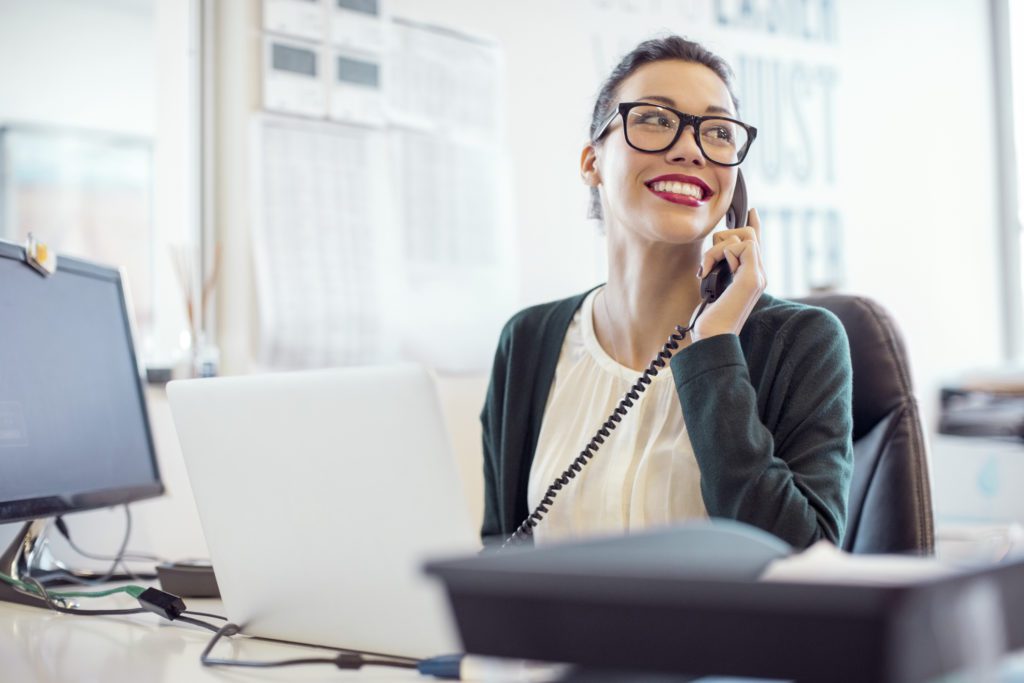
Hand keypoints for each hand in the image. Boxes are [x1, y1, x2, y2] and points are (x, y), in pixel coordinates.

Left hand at [690, 208, 766, 342]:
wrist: (713, 337)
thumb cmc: (709, 319)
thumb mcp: (713, 287)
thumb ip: (720, 270)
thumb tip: (715, 254)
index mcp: (751, 276)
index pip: (756, 244)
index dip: (754, 225)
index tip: (750, 210)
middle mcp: (759, 274)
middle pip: (747, 234)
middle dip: (721, 239)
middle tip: (707, 264)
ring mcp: (759, 276)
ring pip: (742, 237)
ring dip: (715, 250)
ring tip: (705, 271)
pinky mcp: (753, 277)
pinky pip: (741, 245)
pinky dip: (718, 254)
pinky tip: (708, 272)